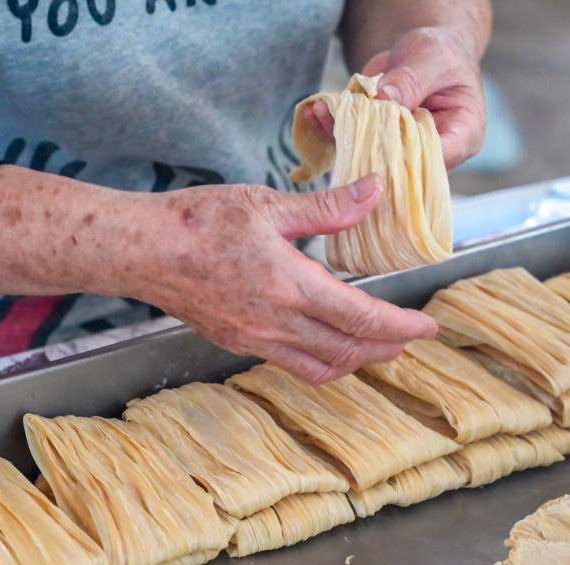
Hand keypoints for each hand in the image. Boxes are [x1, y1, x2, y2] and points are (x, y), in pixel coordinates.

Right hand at [0, 167, 437, 383]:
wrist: (142, 250)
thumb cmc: (198, 221)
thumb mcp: (268, 204)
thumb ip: (327, 207)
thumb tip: (375, 191)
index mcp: (291, 286)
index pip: (363, 318)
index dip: (402, 326)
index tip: (428, 325)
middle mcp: (276, 323)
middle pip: (349, 351)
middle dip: (386, 346)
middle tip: (409, 335)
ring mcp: (255, 339)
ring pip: (322, 367)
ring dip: (356, 360)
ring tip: (375, 344)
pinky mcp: (237, 342)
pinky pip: (291, 364)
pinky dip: (322, 360)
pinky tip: (326, 341)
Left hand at [309, 26, 486, 168]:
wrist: (423, 55)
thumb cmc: (442, 55)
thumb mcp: (433, 58)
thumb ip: (413, 79)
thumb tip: (386, 97)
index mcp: (461, 136)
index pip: (436, 159)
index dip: (407, 158)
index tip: (377, 143)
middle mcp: (431, 152)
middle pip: (400, 164)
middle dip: (366, 149)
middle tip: (338, 128)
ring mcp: (401, 151)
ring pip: (371, 156)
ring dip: (342, 137)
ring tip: (321, 113)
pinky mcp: (377, 143)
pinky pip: (354, 142)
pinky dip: (333, 127)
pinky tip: (317, 111)